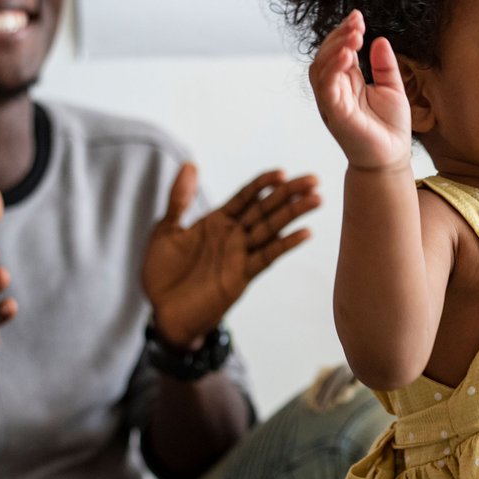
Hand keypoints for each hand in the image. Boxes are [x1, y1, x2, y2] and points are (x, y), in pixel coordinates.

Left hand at [142, 163, 320, 348]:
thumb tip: (190, 164)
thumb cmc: (162, 273)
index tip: (282, 172)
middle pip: (266, 208)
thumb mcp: (166, 230)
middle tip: (313, 180)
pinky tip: (304, 232)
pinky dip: (285, 244)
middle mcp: (233, 235)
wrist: (163, 314)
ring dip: (294, 214)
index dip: (263, 184)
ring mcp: (240, 254)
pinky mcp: (242, 275)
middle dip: (289, 194)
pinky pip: (267, 256)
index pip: (246, 197)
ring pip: (271, 228)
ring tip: (316, 199)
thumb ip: (180, 199)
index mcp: (217, 221)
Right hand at [310, 10, 411, 169]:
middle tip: (357, 24)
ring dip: (334, 48)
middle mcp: (335, 91)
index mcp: (346, 83)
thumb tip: (379, 39)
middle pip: (325, 56)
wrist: (392, 158)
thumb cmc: (390, 128)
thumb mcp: (392, 88)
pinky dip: (333, 69)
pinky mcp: (335, 115)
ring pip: (320, 69)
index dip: (344, 32)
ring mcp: (332, 102)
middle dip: (338, 36)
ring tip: (353, 36)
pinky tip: (347, 55)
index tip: (358, 16)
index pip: (338, 51)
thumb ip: (384, 65)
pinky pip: (326, 88)